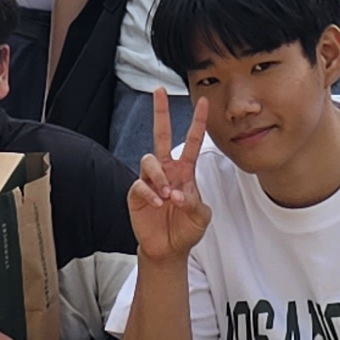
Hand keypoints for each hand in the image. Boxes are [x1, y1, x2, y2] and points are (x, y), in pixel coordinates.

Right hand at [125, 92, 212, 263]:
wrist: (168, 248)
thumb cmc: (186, 228)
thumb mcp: (200, 217)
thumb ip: (195, 203)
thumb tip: (180, 193)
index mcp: (184, 171)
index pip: (191, 141)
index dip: (197, 122)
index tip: (203, 102)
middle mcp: (166, 170)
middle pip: (160, 135)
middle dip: (160, 112)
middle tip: (159, 91)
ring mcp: (150, 181)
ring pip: (149, 160)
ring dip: (159, 176)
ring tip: (167, 196)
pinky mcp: (136, 194)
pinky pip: (139, 185)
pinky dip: (150, 193)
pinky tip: (158, 203)